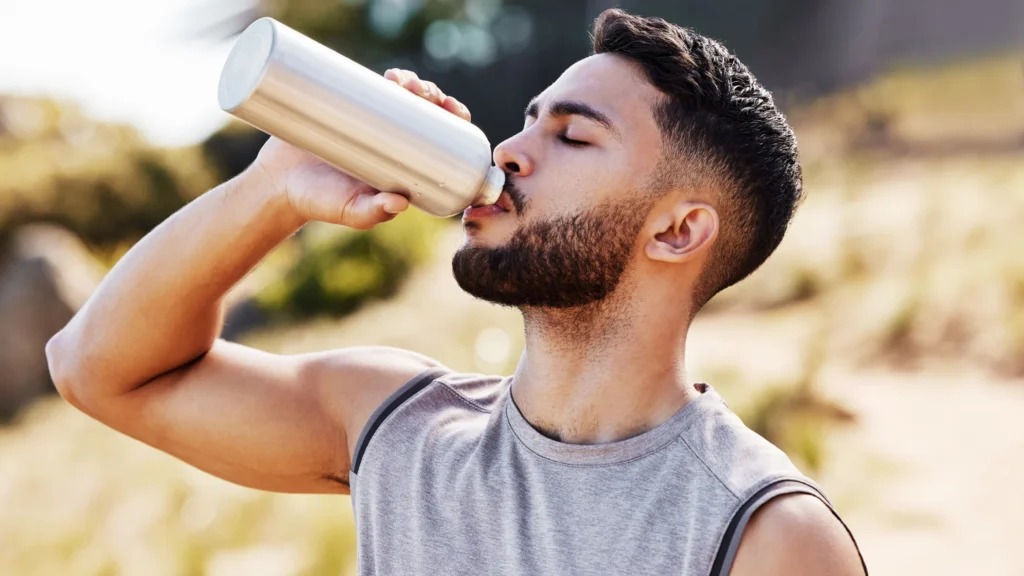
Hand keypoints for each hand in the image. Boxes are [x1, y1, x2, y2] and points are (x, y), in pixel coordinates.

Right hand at [248, 70, 472, 229]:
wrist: (277, 184)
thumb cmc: (319, 204)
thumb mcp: (350, 211)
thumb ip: (373, 212)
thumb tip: (400, 204)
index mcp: (406, 166)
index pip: (443, 139)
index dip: (454, 120)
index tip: (454, 110)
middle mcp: (394, 142)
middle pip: (427, 113)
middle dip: (434, 96)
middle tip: (425, 93)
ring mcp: (372, 123)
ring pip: (403, 96)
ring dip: (414, 84)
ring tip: (404, 82)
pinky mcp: (348, 107)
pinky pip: (375, 88)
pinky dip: (388, 79)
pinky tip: (394, 76)